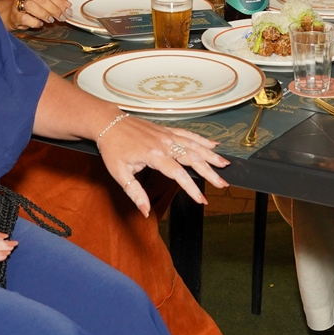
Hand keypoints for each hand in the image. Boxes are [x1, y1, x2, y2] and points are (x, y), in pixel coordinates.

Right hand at [0, 0, 69, 29]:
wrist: (12, 15)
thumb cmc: (30, 7)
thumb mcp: (42, 1)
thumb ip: (54, 1)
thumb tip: (68, 6)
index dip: (60, 2)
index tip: (68, 10)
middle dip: (55, 9)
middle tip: (62, 17)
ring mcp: (17, 3)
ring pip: (32, 6)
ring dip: (45, 14)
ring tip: (51, 20)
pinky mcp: (14, 15)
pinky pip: (26, 18)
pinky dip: (36, 22)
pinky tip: (40, 23)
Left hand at [96, 115, 230, 215]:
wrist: (108, 122)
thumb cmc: (112, 148)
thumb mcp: (119, 174)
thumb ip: (135, 193)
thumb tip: (145, 211)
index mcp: (154, 155)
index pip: (178, 173)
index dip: (191, 188)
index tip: (202, 200)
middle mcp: (164, 143)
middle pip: (193, 158)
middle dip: (210, 172)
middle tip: (223, 183)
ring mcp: (167, 135)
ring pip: (194, 145)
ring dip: (211, 155)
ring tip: (225, 164)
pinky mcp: (166, 130)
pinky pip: (188, 134)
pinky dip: (202, 139)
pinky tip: (214, 144)